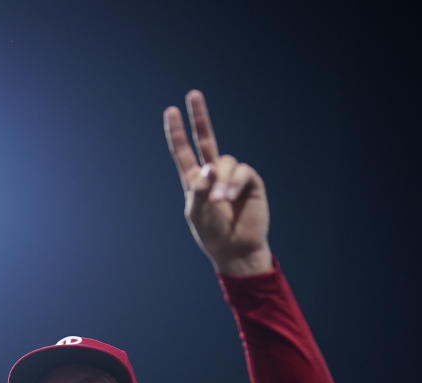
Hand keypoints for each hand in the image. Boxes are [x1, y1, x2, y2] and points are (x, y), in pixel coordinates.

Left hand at [164, 90, 272, 276]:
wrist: (236, 249)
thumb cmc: (213, 234)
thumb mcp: (197, 212)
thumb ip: (199, 189)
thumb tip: (210, 166)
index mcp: (195, 181)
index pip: (183, 152)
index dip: (177, 132)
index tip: (171, 111)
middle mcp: (213, 174)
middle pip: (206, 139)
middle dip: (200, 117)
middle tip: (193, 94)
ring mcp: (232, 176)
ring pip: (226, 161)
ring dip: (222, 181)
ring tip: (221, 201)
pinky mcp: (250, 182)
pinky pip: (242, 171)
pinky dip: (233, 183)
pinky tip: (230, 198)